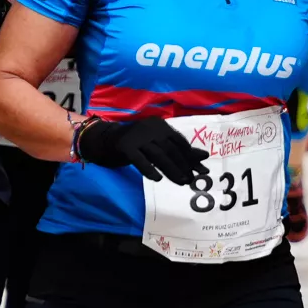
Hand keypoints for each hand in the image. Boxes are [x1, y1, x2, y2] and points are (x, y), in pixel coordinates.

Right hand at [72, 115, 209, 184]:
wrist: (103, 140)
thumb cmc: (135, 144)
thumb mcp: (157, 145)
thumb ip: (179, 150)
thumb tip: (204, 157)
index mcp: (160, 125)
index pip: (179, 141)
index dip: (191, 156)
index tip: (202, 170)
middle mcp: (150, 127)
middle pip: (171, 148)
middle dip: (184, 165)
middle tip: (192, 180)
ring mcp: (137, 136)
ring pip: (158, 155)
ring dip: (171, 170)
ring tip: (181, 182)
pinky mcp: (125, 146)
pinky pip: (140, 160)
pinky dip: (149, 169)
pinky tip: (157, 179)